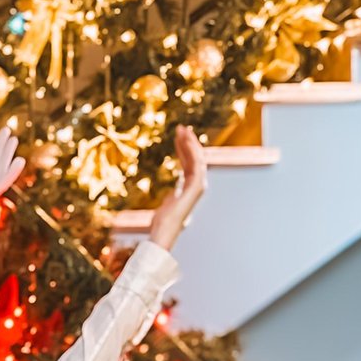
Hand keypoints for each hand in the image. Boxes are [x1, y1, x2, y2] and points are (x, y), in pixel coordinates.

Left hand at [147, 126, 206, 250]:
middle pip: (194, 158)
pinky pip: (197, 163)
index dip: (184, 149)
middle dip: (188, 142)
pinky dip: (192, 151)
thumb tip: (174, 192)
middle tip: (181, 128)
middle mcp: (197, 185)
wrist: (163, 232)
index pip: (189, 164)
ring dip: (190, 143)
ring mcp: (198, 185)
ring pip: (197, 158)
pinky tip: (185, 140)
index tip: (178, 137)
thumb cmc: (162, 223)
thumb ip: (173, 194)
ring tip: (182, 130)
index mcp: (190, 188)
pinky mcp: (197, 186)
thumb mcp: (168, 203)